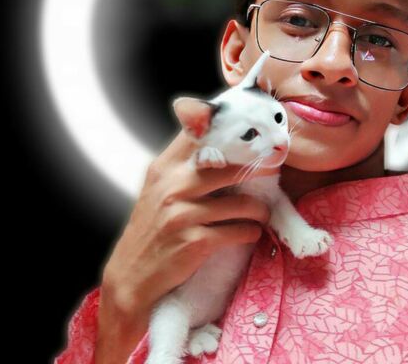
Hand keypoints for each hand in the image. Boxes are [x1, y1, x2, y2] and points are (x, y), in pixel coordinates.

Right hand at [95, 125, 273, 362]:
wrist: (132, 276)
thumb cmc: (151, 229)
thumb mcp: (158, 189)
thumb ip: (183, 165)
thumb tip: (221, 141)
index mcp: (164, 168)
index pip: (201, 136)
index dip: (232, 131)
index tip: (256, 134)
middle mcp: (172, 187)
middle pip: (231, 166)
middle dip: (260, 168)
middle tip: (275, 168)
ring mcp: (183, 215)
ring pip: (242, 203)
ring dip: (260, 210)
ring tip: (262, 212)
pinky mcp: (195, 242)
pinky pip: (239, 231)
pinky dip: (251, 232)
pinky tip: (250, 232)